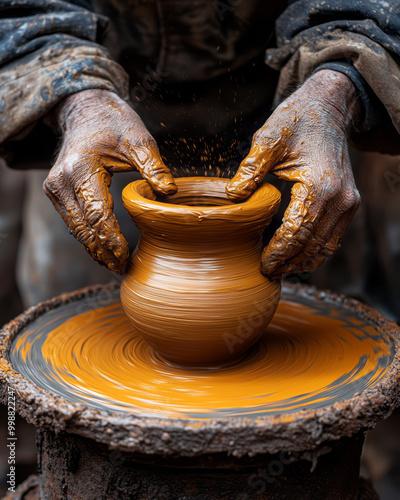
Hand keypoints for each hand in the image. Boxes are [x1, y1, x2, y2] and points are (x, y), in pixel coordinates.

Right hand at [43, 89, 176, 273]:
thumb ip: (153, 166)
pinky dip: (88, 237)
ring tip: (114, 265)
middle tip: (122, 269)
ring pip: (76, 229)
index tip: (125, 258)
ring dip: (94, 249)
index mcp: (81, 169)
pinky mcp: (56, 192)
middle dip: (103, 251)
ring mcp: (55, 188)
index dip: (112, 240)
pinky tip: (103, 249)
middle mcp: (61, 181)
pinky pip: (73, 221)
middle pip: (83, 228)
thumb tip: (169, 192)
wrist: (86, 112)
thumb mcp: (138, 139)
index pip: (97, 215)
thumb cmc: (114, 124)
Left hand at [226, 70, 360, 278]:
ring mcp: (348, 202)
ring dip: (304, 262)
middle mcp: (340, 199)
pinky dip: (316, 251)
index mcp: (320, 186)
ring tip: (281, 272)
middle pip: (312, 245)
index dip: (279, 253)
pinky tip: (298, 257)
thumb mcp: (268, 139)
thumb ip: (251, 169)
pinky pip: (333, 237)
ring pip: (326, 246)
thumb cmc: (296, 121)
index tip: (262, 265)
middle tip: (267, 274)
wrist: (328, 109)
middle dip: (290, 263)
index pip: (297, 232)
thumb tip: (232, 197)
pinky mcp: (348, 202)